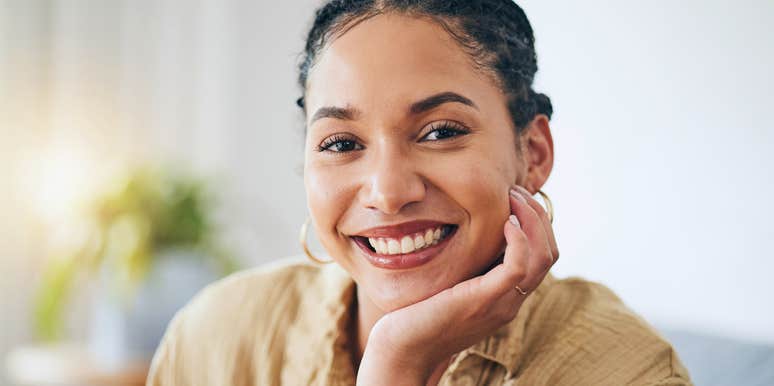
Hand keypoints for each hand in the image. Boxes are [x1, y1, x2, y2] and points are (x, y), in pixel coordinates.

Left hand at [356, 185, 559, 384]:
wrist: (404, 351)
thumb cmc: (418, 315)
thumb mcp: (450, 284)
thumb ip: (466, 266)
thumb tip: (467, 235)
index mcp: (505, 294)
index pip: (542, 254)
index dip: (535, 221)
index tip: (513, 197)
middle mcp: (511, 300)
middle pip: (550, 252)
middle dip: (537, 214)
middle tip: (514, 191)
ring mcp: (502, 302)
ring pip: (543, 256)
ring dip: (532, 219)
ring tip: (511, 198)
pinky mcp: (486, 300)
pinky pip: (519, 266)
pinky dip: (519, 238)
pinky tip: (504, 222)